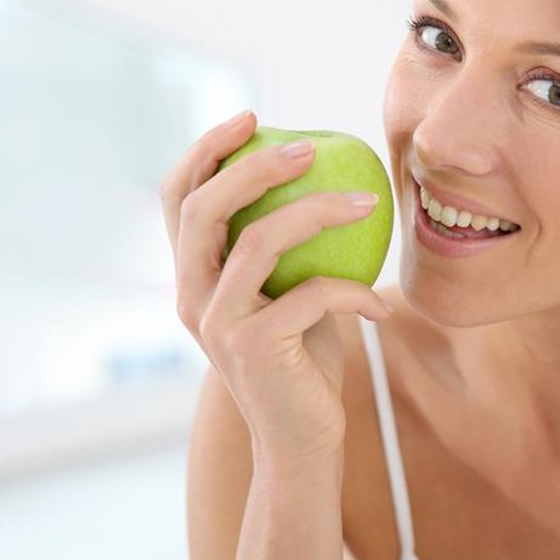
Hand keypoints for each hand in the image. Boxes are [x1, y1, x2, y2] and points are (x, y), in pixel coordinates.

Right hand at [160, 110, 392, 460]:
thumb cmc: (304, 358)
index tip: (253, 118)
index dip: (205, 150)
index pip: (178, 197)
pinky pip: (312, 295)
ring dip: (319, 211)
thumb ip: (290, 248)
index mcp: (192, 275)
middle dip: (254, 164)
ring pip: (259, 241)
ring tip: (369, 201)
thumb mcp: (292, 292)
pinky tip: (381, 306)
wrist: (302, 440)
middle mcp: (190, 295)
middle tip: (309, 146)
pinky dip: (354, 292)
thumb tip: (330, 176)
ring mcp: (215, 323)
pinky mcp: (252, 348)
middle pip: (204, 207)